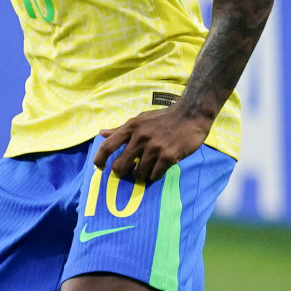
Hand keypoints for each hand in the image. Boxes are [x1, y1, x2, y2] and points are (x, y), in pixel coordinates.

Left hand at [92, 107, 210, 184]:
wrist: (191, 114)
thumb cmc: (163, 117)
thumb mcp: (140, 119)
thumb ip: (120, 129)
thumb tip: (101, 133)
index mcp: (131, 128)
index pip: (107, 147)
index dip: (99, 159)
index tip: (100, 167)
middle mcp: (140, 138)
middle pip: (119, 166)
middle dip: (122, 173)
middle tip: (129, 171)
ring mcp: (154, 148)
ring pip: (138, 173)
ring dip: (140, 175)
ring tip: (146, 170)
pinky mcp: (168, 156)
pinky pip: (154, 175)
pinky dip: (154, 176)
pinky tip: (157, 170)